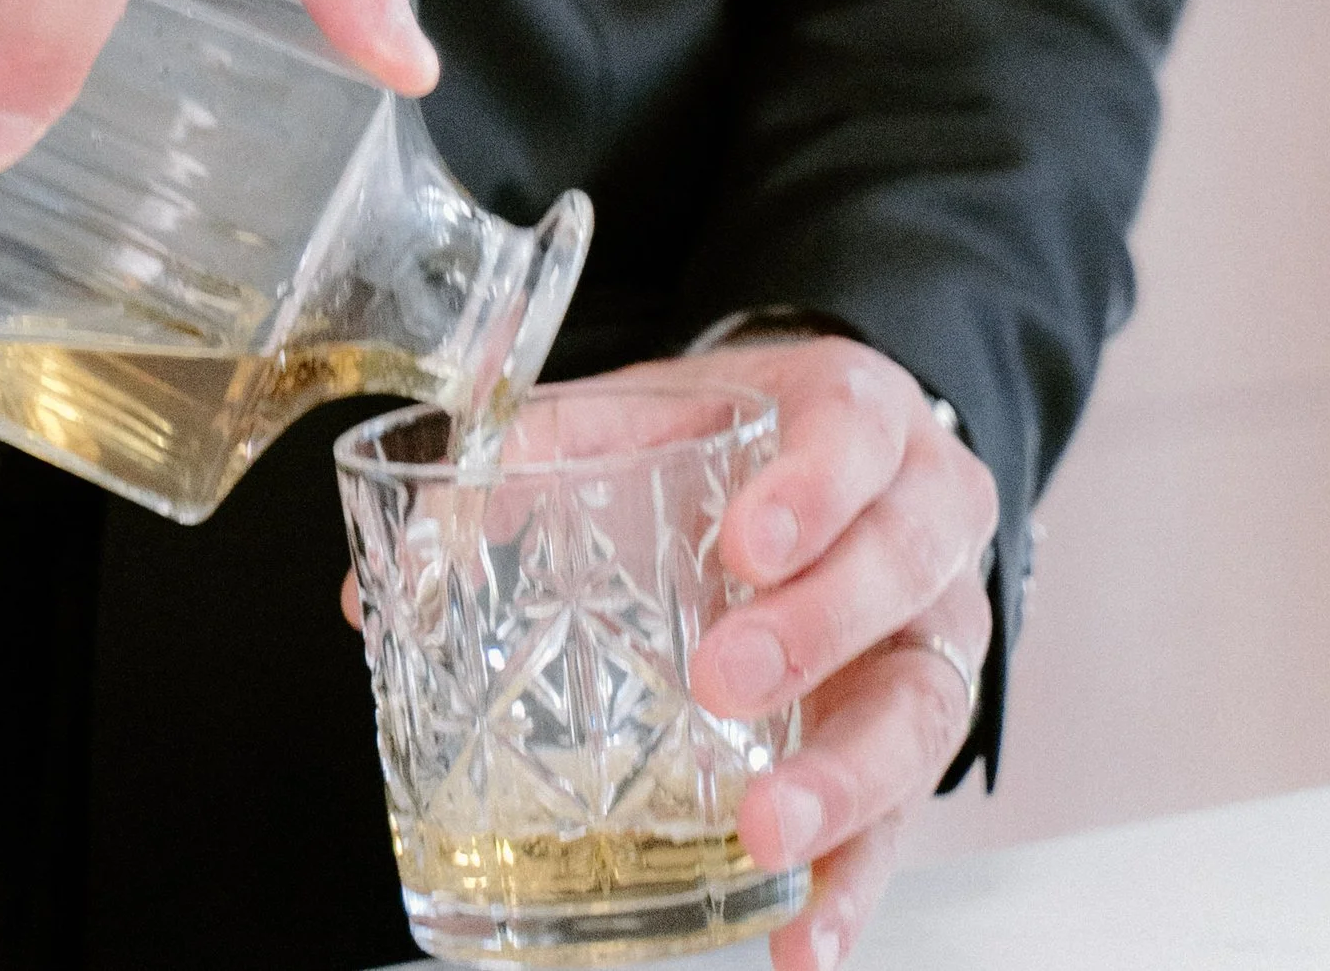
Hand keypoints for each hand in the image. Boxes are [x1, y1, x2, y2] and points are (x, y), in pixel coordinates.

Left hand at [338, 337, 993, 970]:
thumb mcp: (637, 412)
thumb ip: (520, 457)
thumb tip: (398, 572)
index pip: (857, 440)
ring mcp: (931, 640)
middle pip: (899, 572)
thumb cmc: (725, 440)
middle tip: (723, 679)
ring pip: (923, 709)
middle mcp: (921, 528)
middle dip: (817, 630)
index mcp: (857, 420)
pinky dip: (851, 888)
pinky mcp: (912, 741)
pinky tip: (798, 940)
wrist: (816, 459)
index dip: (812, 491)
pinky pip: (902, 823)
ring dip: (846, 780)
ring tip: (765, 833)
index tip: (742, 543)